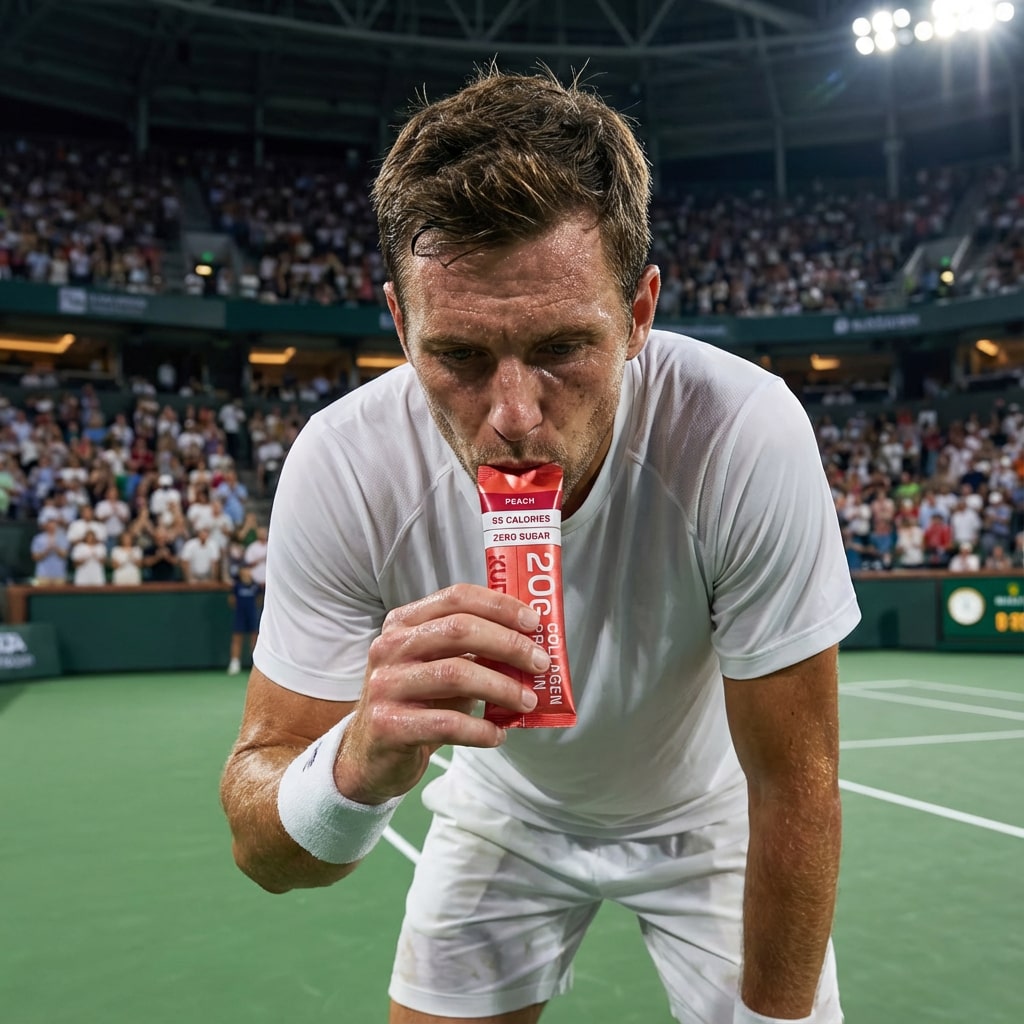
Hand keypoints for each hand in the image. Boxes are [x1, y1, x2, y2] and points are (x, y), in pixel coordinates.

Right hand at [333, 583, 546, 804]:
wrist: (370, 753)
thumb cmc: (416, 702)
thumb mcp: (437, 666)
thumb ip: (473, 651)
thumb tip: (530, 647)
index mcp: (404, 623)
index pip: (456, 597)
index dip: (499, 606)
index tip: (534, 622)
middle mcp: (389, 647)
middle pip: (459, 630)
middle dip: (508, 644)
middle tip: (540, 663)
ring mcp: (385, 685)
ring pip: (456, 674)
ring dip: (502, 688)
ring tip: (527, 702)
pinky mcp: (388, 725)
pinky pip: (446, 723)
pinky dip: (480, 730)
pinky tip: (497, 735)